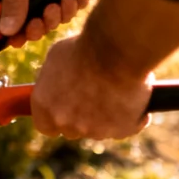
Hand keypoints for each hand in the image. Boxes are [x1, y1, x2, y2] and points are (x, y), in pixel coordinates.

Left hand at [27, 33, 152, 139]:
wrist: (117, 48)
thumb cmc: (85, 47)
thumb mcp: (57, 57)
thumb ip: (53, 80)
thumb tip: (57, 84)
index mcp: (44, 105)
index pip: (45, 126)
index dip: (55, 118)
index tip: (64, 108)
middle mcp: (65, 122)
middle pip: (72, 130)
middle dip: (80, 117)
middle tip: (93, 94)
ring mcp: (93, 131)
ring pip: (99, 130)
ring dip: (105, 116)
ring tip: (115, 89)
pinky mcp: (121, 130)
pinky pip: (126, 127)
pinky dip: (132, 116)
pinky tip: (134, 97)